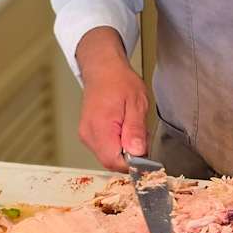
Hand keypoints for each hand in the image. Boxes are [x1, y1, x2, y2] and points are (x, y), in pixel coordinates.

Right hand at [77, 27, 149, 171]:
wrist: (103, 69)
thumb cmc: (118, 81)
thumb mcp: (136, 103)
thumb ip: (136, 130)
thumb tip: (138, 153)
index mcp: (100, 127)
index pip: (115, 162)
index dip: (133, 163)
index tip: (145, 152)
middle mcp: (89, 135)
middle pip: (112, 162)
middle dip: (131, 156)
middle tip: (140, 135)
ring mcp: (87, 136)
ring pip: (109, 157)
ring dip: (124, 150)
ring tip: (131, 128)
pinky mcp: (88, 135)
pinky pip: (105, 149)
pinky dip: (118, 144)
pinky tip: (123, 129)